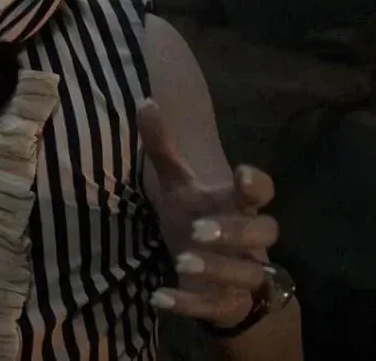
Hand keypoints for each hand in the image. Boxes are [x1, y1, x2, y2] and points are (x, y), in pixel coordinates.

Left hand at [138, 100, 279, 327]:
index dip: (256, 184)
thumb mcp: (177, 184)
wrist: (219, 280)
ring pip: (245, 275)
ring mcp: (243, 275)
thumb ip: (163, 147)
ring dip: (214, 268)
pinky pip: (213, 308)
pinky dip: (187, 304)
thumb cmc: (200, 219)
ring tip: (181, 262)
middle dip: (235, 231)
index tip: (242, 175)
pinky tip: (159, 297)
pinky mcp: (227, 305)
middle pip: (264, 232)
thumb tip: (145, 101)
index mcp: (237, 205)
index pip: (262, 191)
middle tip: (199, 230)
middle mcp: (248, 240)